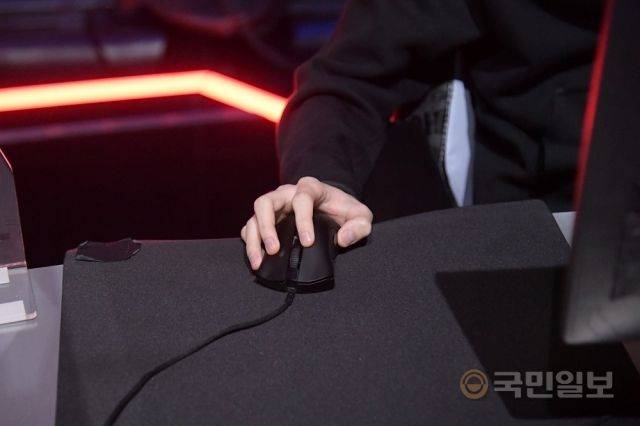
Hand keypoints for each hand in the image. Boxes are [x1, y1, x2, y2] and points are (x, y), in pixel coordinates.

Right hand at [241, 177, 372, 269]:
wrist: (334, 209)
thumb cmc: (345, 211)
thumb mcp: (361, 216)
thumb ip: (359, 226)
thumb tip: (343, 239)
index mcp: (311, 188)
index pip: (302, 198)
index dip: (303, 220)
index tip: (308, 242)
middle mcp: (287, 193)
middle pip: (266, 202)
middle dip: (267, 227)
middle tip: (274, 250)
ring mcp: (275, 205)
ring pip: (254, 215)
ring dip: (254, 238)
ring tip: (259, 261)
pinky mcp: (267, 219)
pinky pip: (251, 226)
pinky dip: (250, 242)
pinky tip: (256, 259)